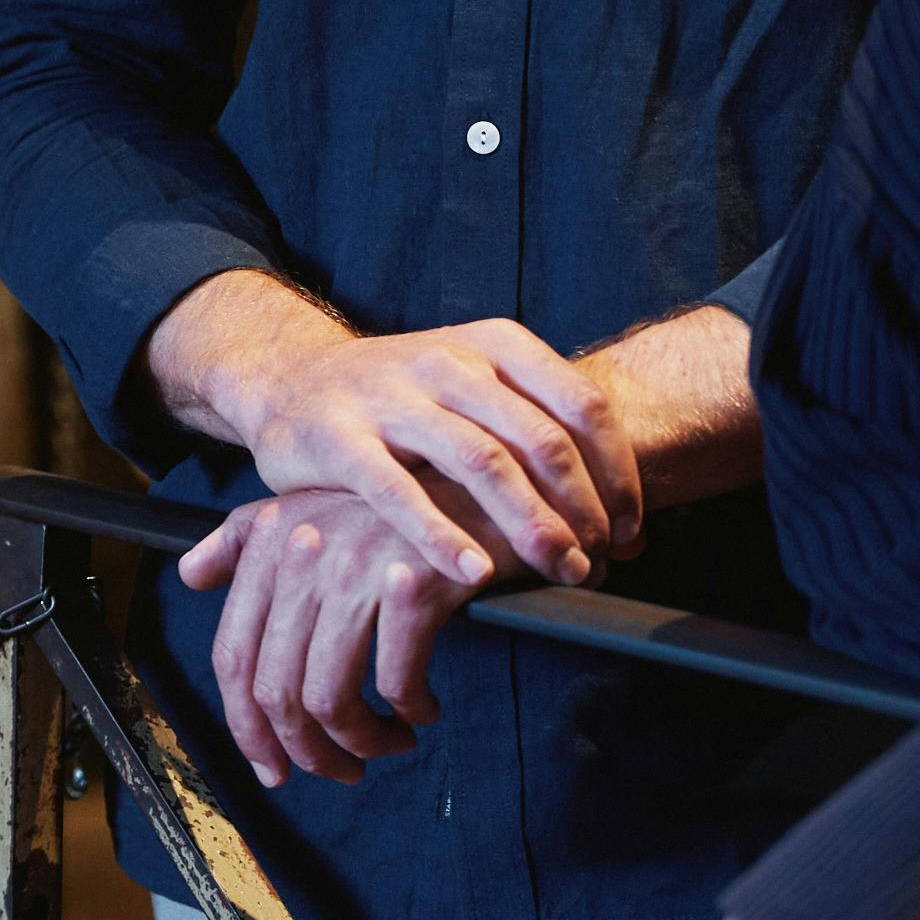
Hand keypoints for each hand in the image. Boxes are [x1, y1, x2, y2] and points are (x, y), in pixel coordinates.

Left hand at [175, 476, 457, 783]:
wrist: (487, 476)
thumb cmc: (400, 504)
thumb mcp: (312, 504)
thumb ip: (243, 541)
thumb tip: (191, 575)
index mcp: (269, 545)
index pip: (232, 657)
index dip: (247, 727)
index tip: (273, 767)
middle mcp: (303, 556)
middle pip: (277, 691)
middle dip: (308, 752)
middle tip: (342, 771)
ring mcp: (357, 569)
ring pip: (330, 699)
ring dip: (361, 743)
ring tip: (389, 743)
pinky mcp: (416, 585)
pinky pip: (396, 682)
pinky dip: (410, 711)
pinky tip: (425, 709)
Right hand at [180, 291, 641, 590]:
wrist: (289, 379)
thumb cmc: (401, 399)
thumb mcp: (471, 384)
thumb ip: (534, 428)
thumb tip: (621, 514)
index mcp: (493, 344)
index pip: (582, 405)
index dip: (618, 473)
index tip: (630, 530)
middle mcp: (447, 361)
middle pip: (540, 440)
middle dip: (582, 511)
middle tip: (597, 564)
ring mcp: (390, 396)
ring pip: (481, 464)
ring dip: (530, 527)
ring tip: (557, 572)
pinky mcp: (337, 438)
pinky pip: (398, 493)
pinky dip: (442, 538)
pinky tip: (475, 575)